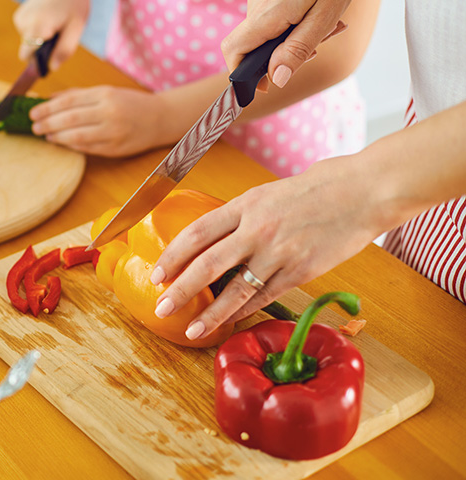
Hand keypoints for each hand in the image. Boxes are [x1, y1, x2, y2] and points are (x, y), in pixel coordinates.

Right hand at [13, 0, 92, 70]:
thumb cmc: (75, 5)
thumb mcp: (76, 29)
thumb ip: (64, 50)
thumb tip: (52, 68)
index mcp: (36, 26)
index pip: (27, 56)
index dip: (38, 62)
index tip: (51, 59)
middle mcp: (23, 21)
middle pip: (28, 50)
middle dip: (42, 48)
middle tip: (59, 34)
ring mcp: (19, 17)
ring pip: (28, 42)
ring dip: (41, 38)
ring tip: (55, 23)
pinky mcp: (19, 14)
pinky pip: (27, 33)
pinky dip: (37, 30)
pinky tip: (48, 18)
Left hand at [28, 86, 167, 156]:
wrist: (160, 118)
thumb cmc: (129, 103)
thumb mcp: (105, 91)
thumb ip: (78, 94)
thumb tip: (49, 98)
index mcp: (104, 94)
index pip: (69, 101)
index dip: (48, 108)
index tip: (33, 112)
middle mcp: (108, 112)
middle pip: (70, 119)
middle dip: (48, 123)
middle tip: (34, 126)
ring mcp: (113, 132)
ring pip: (77, 136)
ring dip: (57, 136)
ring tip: (45, 135)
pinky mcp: (115, 148)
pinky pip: (87, 148)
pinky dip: (71, 146)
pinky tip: (61, 142)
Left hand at [150, 155, 386, 341]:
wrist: (362, 191)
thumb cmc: (315, 190)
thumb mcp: (267, 194)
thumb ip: (240, 217)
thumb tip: (211, 242)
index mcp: (245, 205)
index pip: (197, 233)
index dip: (173, 255)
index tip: (156, 273)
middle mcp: (258, 229)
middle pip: (208, 264)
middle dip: (180, 288)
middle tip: (161, 306)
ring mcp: (280, 252)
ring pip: (236, 289)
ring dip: (210, 313)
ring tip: (191, 329)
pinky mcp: (301, 271)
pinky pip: (265, 296)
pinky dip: (244, 311)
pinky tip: (229, 322)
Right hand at [221, 0, 364, 88]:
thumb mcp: (323, 18)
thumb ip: (296, 50)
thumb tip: (276, 80)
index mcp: (266, 12)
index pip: (233, 51)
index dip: (241, 74)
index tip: (262, 87)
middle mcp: (256, 3)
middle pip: (252, 45)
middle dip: (279, 56)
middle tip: (316, 48)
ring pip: (265, 32)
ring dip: (291, 38)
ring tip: (326, 25)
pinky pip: (272, 16)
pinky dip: (292, 23)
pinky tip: (317, 12)